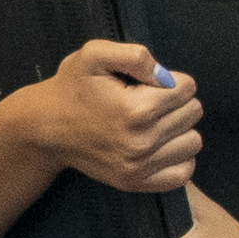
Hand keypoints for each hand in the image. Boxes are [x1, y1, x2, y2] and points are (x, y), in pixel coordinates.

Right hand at [18, 37, 199, 195]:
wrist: (45, 128)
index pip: (188, 88)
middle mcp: (142, 142)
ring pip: (193, 142)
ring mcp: (139, 166)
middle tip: (147, 101)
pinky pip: (183, 173)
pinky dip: (178, 157)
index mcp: (138, 109)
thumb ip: (135, 55)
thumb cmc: (72, 87)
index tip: (146, 84)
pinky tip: (160, 145)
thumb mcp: (95, 54)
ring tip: (153, 123)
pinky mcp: (135, 182)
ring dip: (179, 129)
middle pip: (193, 113)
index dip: (170, 79)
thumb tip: (165, 76)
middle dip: (175, 102)